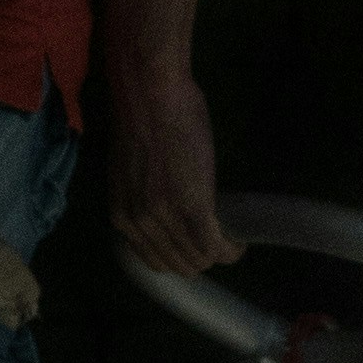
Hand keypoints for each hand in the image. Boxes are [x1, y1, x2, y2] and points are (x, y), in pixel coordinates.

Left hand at [100, 67, 238, 276]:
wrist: (150, 97)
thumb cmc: (141, 118)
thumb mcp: (130, 171)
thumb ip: (141, 196)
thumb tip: (160, 206)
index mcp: (122, 215)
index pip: (153, 259)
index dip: (179, 257)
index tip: (195, 246)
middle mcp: (139, 224)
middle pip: (177, 264)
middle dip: (200, 259)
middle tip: (217, 242)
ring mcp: (166, 218)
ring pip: (198, 259)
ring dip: (218, 254)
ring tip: (230, 241)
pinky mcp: (193, 208)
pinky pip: (215, 246)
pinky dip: (231, 249)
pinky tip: (240, 242)